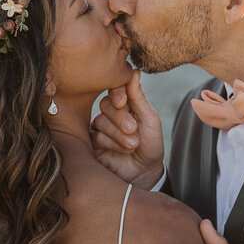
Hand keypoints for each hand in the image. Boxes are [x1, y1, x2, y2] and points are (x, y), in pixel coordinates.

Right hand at [91, 69, 164, 189]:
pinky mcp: (92, 143)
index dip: (117, 93)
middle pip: (106, 104)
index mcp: (126, 103)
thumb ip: (139, 97)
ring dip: (118, 133)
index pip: (116, 89)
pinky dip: (110, 142)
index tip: (123, 102)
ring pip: (100, 121)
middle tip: (133, 129)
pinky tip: (123, 150)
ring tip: (133, 144)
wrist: (145, 172)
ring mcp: (100, 127)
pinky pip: (95, 136)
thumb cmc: (151, 144)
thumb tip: (134, 71)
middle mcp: (111, 113)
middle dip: (120, 117)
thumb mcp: (150, 120)